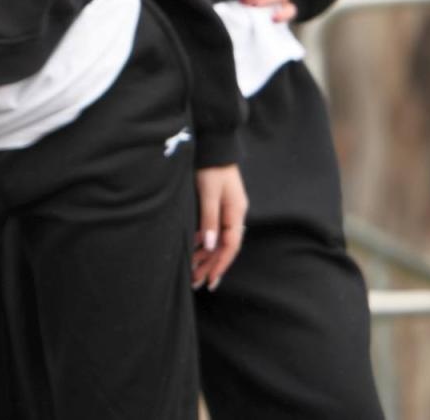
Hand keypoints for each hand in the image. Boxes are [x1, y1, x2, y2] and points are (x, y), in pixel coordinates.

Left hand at [191, 164, 247, 291]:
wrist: (214, 146)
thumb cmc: (211, 169)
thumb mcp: (209, 194)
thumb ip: (209, 220)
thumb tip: (209, 246)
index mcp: (236, 213)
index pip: (230, 246)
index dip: (220, 265)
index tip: (211, 281)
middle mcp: (234, 215)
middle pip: (224, 246)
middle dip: (211, 266)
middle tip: (197, 283)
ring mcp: (227, 210)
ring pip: (217, 240)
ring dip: (206, 256)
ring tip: (193, 273)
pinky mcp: (218, 206)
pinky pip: (213, 230)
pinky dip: (203, 242)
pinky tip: (193, 251)